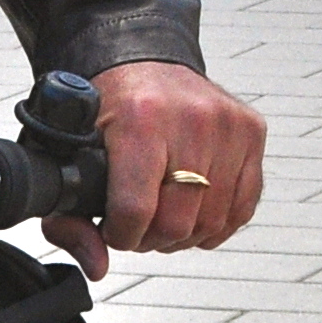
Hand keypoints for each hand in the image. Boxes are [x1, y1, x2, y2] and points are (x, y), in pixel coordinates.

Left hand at [42, 60, 265, 280]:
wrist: (144, 57)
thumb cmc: (109, 107)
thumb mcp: (72, 154)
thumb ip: (70, 219)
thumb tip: (96, 265)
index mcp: (141, 119)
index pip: (136, 211)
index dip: (120, 234)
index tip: (114, 225)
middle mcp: (191, 118)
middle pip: (176, 223)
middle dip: (151, 237)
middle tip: (138, 223)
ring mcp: (228, 125)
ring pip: (212, 222)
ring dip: (184, 233)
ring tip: (164, 214)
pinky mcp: (252, 131)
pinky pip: (243, 207)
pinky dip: (218, 222)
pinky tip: (194, 209)